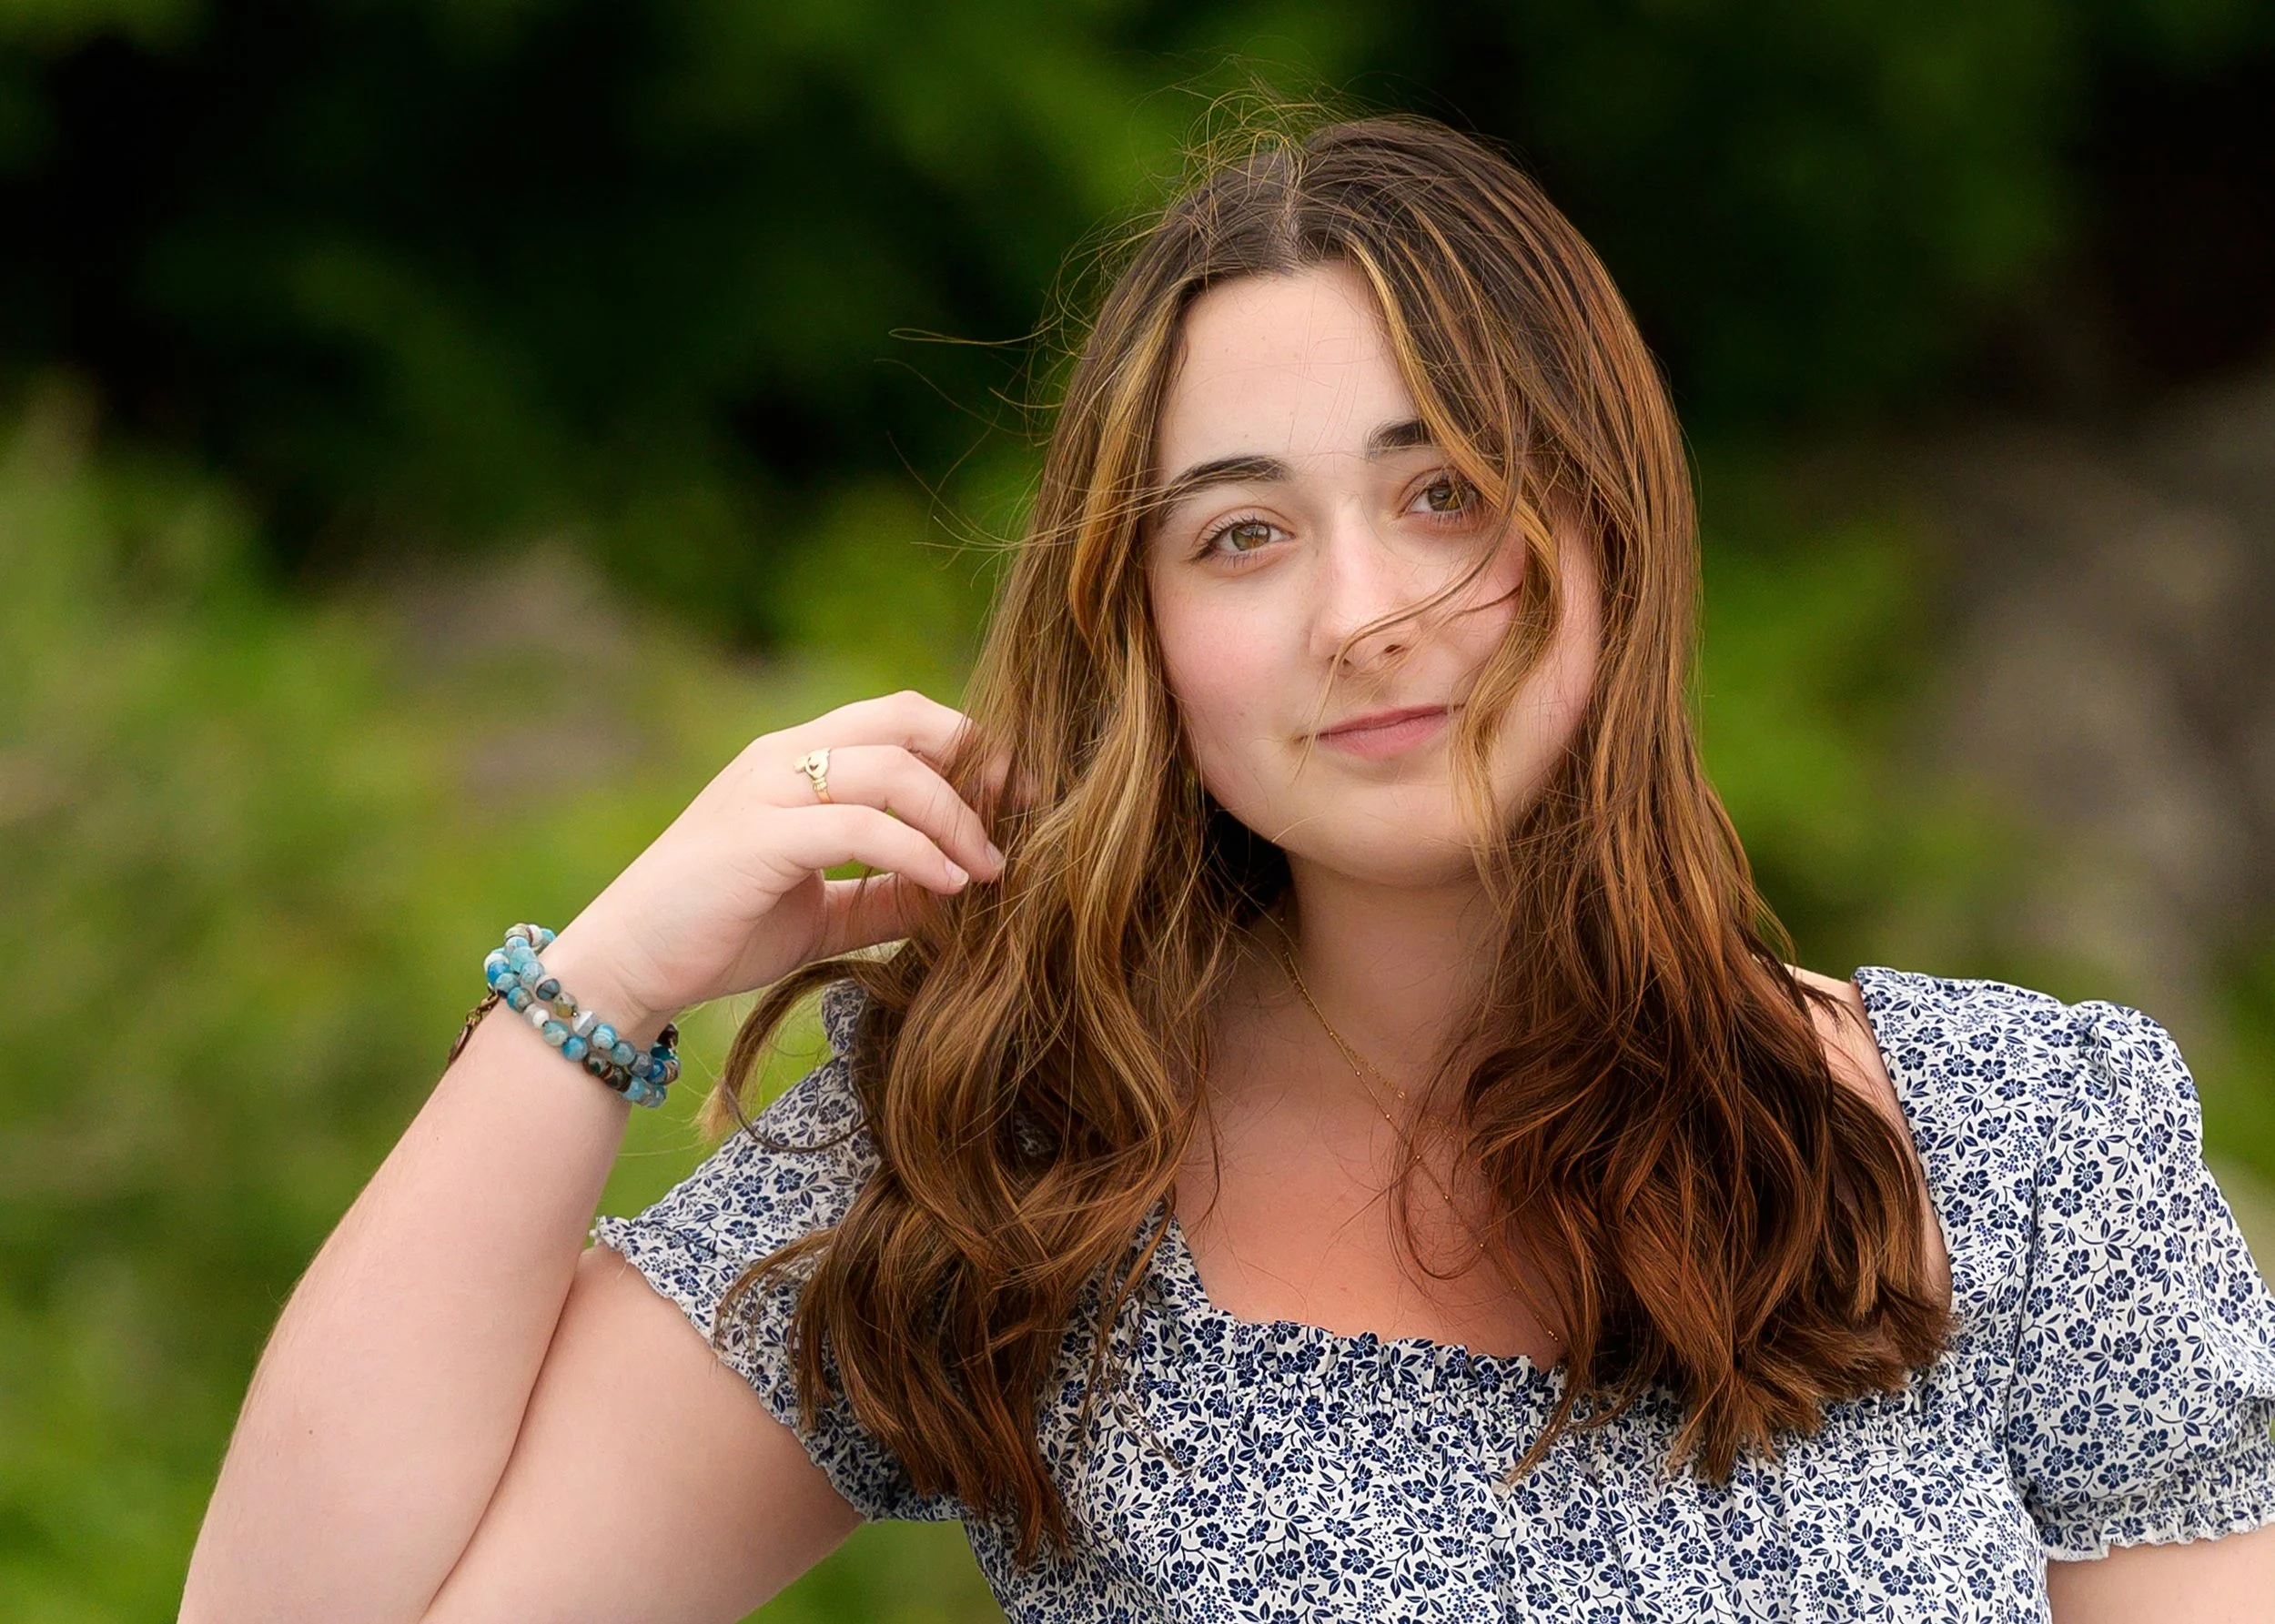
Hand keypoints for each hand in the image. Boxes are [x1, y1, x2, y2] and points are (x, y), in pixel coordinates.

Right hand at [538, 690, 1013, 1034]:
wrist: (625, 969)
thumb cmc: (718, 934)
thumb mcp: (824, 912)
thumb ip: (889, 893)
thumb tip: (966, 891)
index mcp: (796, 761)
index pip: (902, 718)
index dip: (970, 747)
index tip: (1020, 797)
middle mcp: (781, 758)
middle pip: (905, 719)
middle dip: (977, 760)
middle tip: (1025, 813)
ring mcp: (765, 790)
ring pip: (889, 768)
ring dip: (956, 817)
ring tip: (990, 868)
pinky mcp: (756, 837)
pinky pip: (858, 825)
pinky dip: (916, 852)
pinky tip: (949, 886)